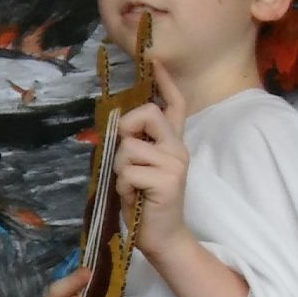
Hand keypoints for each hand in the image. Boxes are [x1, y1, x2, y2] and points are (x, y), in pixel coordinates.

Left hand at [113, 61, 192, 261]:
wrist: (161, 236)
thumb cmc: (144, 200)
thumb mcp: (138, 166)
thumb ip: (134, 143)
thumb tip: (118, 127)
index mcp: (173, 143)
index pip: (175, 105)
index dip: (165, 82)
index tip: (154, 60)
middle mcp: (179, 149)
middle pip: (148, 113)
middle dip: (127, 127)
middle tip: (126, 149)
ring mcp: (175, 164)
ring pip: (130, 147)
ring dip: (120, 167)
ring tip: (131, 185)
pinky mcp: (167, 181)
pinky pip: (130, 171)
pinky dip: (123, 185)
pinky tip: (133, 196)